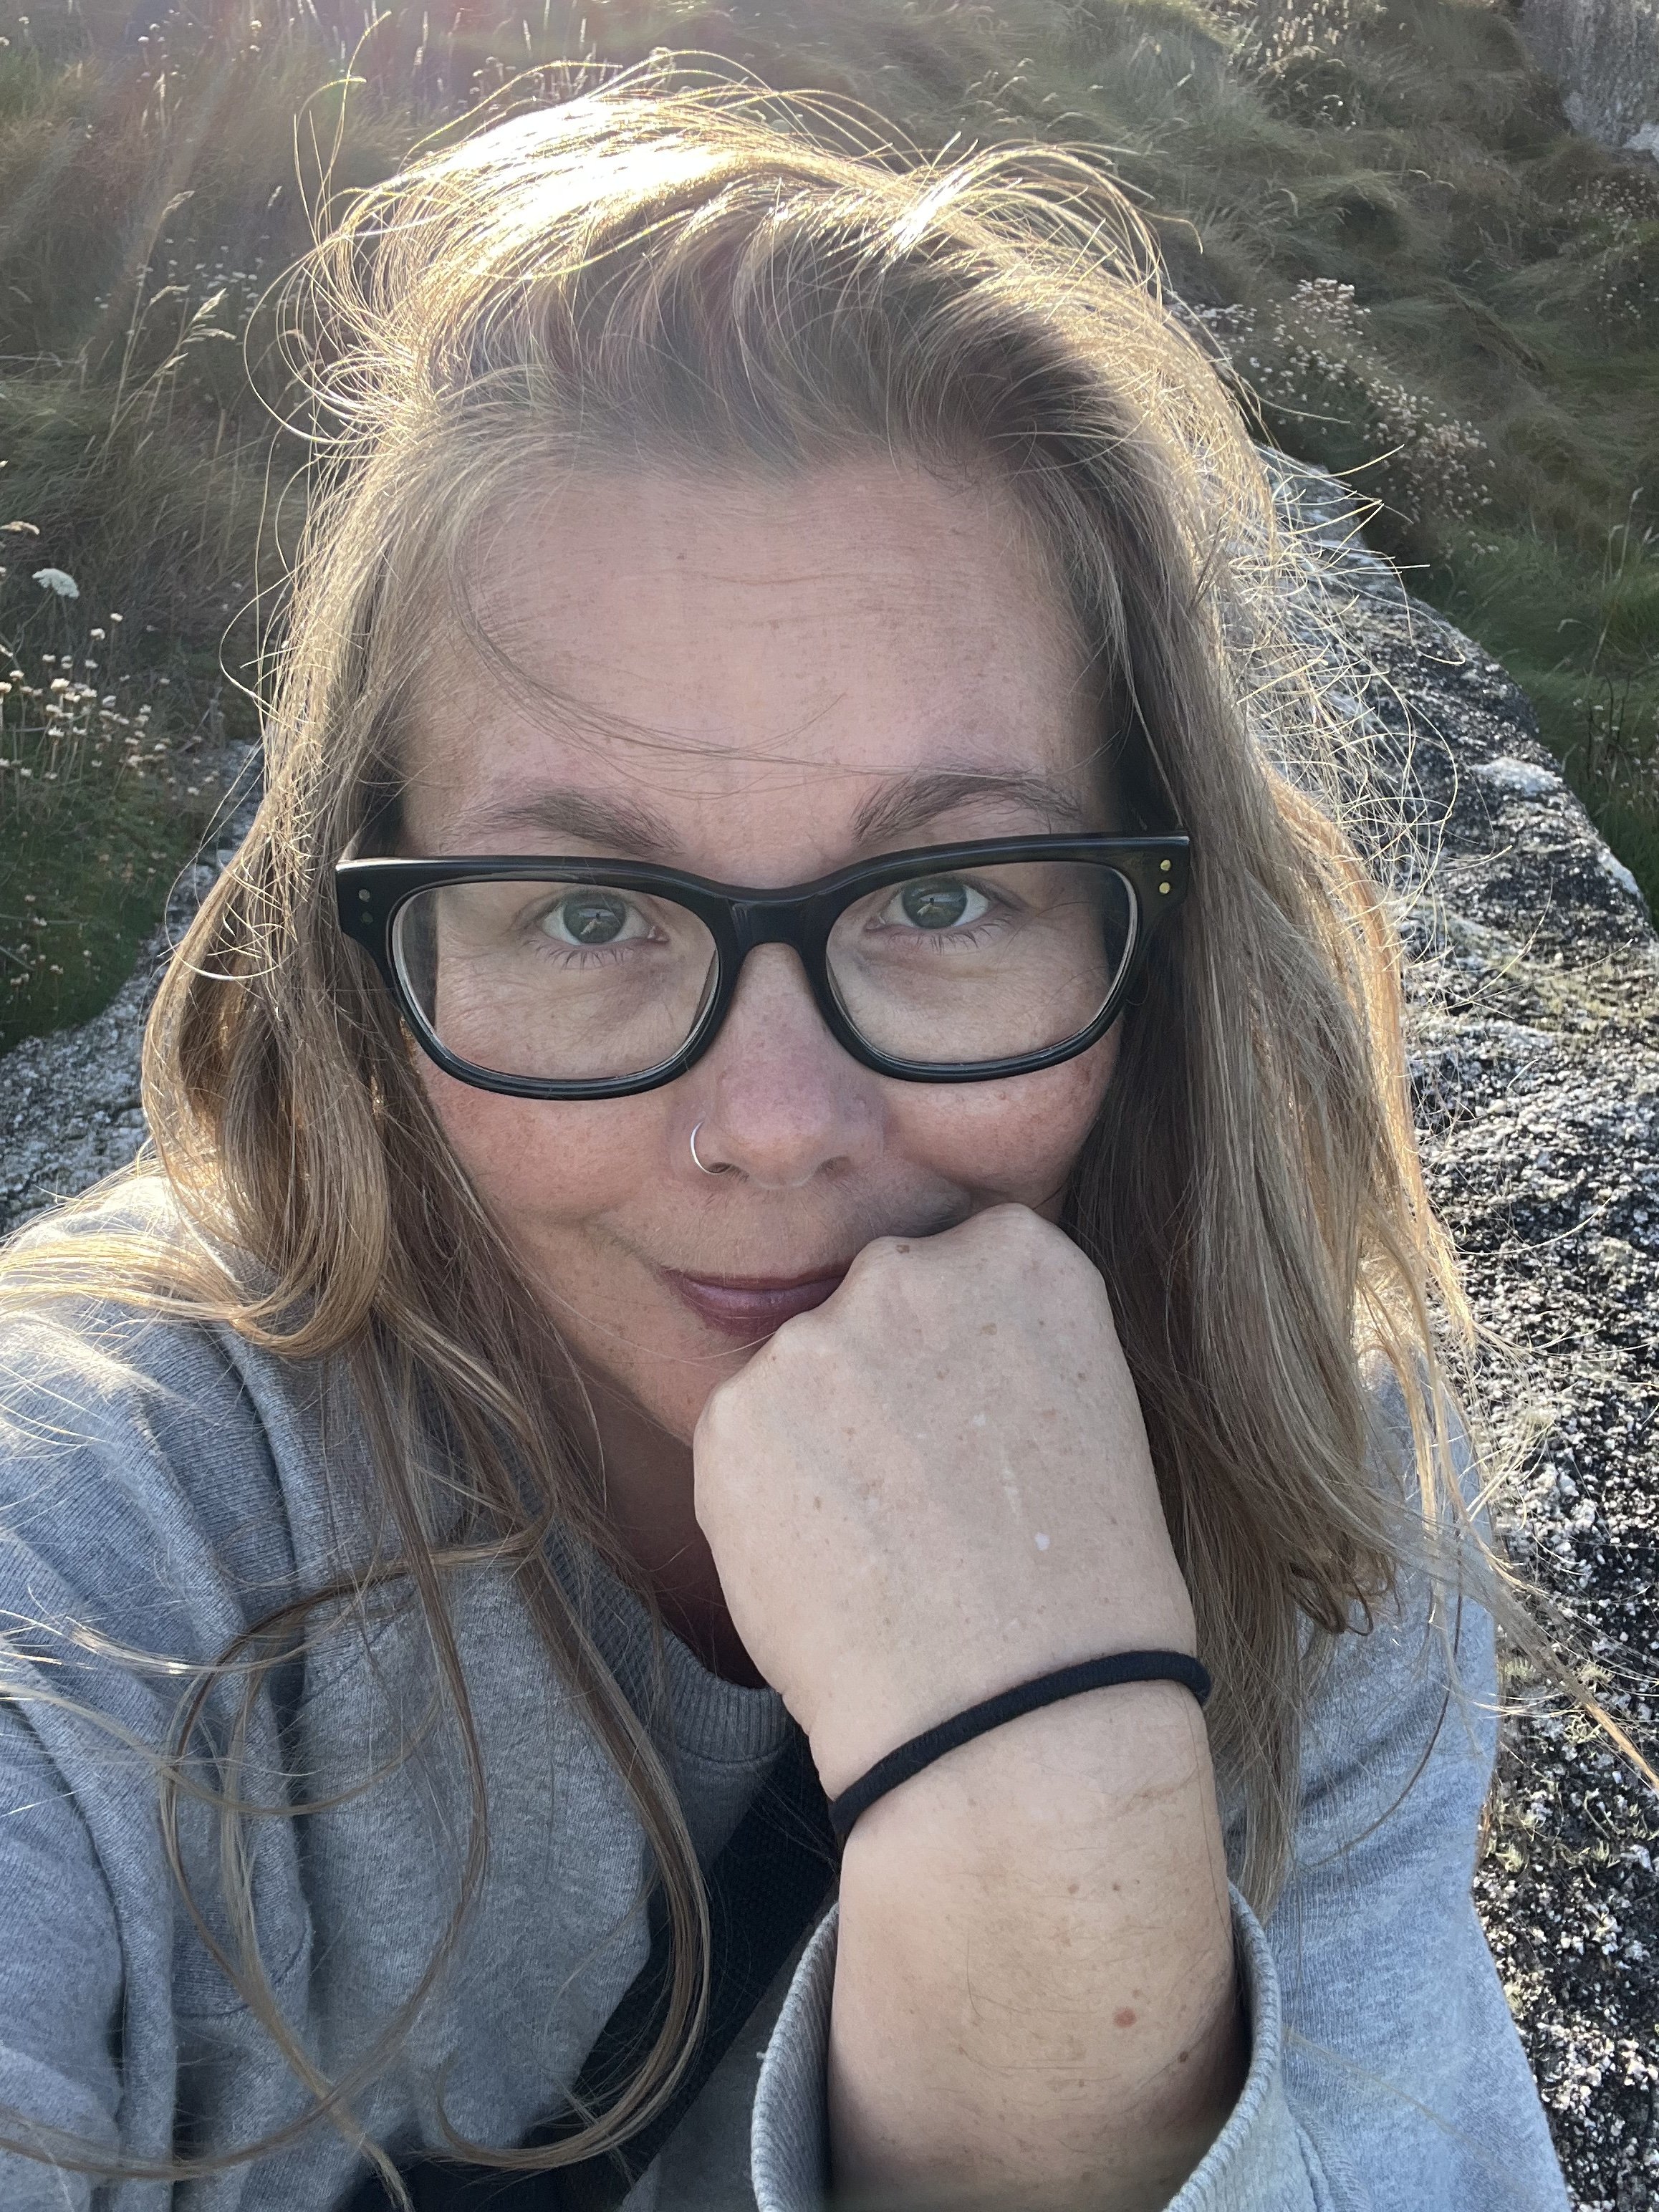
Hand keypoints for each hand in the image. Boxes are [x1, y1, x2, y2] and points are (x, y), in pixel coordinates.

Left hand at [692, 1203, 1195, 1795]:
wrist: (1013, 1715)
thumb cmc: (1080, 1591)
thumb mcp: (1088, 1413)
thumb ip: (997, 1342)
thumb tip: (920, 1349)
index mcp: (1022, 1254)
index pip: (959, 1262)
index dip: (959, 1355)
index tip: (977, 1422)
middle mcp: (911, 1269)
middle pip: (871, 1304)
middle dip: (880, 1379)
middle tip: (924, 1490)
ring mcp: (814, 1337)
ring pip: (800, 1372)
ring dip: (820, 1436)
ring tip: (883, 1540)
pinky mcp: (733, 1412)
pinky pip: (742, 1436)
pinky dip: (766, 1494)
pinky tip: (828, 1560)